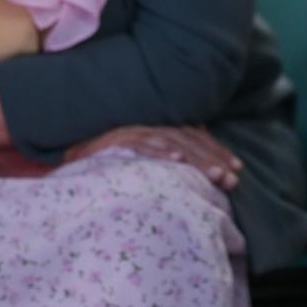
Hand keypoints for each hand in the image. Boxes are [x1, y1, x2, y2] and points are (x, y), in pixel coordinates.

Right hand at [65, 125, 242, 190]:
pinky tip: (176, 160)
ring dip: (195, 157)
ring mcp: (130, 133)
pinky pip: (139, 144)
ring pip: (170, 142)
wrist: (69, 166)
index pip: (195, 138)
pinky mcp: (112, 141)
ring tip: (214, 173)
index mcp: (159, 132)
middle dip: (213, 159)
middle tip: (232, 178)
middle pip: (188, 140)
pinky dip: (159, 151)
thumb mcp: (145, 166)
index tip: (238, 170)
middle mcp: (147, 128)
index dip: (217, 152)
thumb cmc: (110, 170)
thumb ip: (171, 163)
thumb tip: (208, 174)